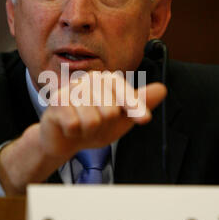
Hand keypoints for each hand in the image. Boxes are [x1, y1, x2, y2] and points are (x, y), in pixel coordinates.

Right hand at [0, 71, 166, 194]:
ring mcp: (71, 89)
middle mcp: (88, 80)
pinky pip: (74, 124)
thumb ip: (140, 103)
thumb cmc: (95, 125)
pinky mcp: (56, 102)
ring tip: (83, 126)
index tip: (145, 119)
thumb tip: (162, 89)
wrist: (66, 138)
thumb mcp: (122, 117)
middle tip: (96, 124)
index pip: (123, 90)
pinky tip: (70, 127)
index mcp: (106, 80)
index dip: (134, 106)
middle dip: (105, 125)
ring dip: (89, 131)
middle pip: (109, 109)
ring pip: (92, 119)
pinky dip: (74, 132)